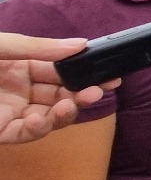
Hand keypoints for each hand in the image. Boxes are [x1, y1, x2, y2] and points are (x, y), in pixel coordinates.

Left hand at [0, 33, 116, 144]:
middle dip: (81, 96)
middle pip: (62, 96)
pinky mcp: (0, 131)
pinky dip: (36, 130)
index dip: (85, 74)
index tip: (109, 77)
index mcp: (21, 66)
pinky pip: (24, 134)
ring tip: (69, 106)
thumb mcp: (2, 46)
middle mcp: (20, 90)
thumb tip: (82, 44)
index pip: (61, 72)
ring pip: (49, 118)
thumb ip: (38, 47)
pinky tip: (37, 120)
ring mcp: (12, 112)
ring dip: (64, 114)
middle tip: (97, 93)